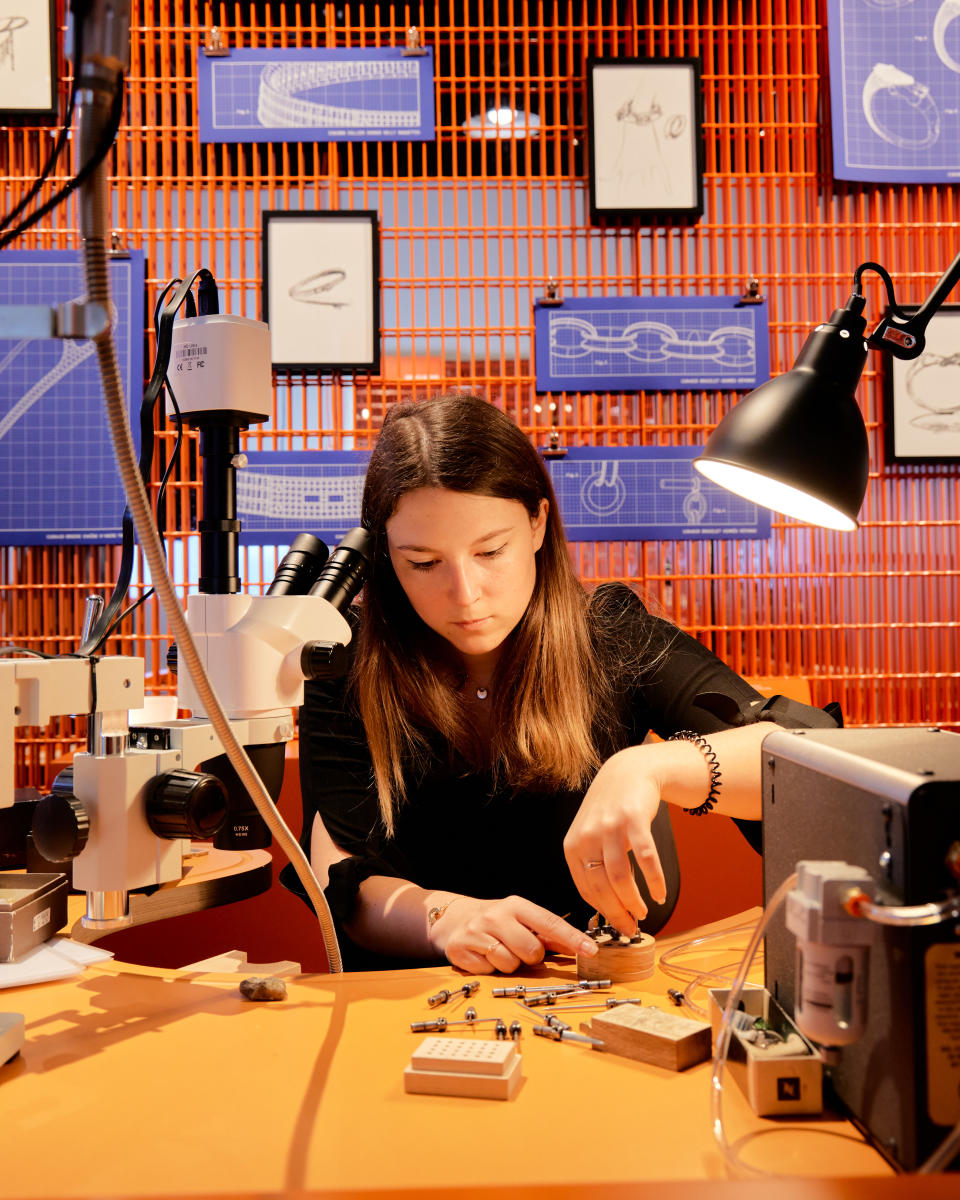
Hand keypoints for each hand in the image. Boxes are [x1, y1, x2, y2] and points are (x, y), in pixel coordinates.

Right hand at [429, 895, 598, 974]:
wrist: (454, 918)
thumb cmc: (498, 922)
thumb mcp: (522, 919)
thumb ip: (550, 934)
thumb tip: (582, 947)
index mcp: (516, 905)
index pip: (550, 923)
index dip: (572, 939)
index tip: (591, 951)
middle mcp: (496, 915)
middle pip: (531, 951)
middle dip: (530, 957)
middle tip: (519, 949)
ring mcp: (476, 932)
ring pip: (509, 964)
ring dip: (509, 965)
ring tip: (500, 952)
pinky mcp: (460, 950)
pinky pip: (488, 972)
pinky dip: (489, 969)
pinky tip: (484, 957)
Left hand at [563, 748, 667, 934]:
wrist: (628, 772)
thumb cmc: (610, 810)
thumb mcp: (591, 836)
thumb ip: (594, 865)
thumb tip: (606, 905)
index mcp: (573, 845)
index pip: (585, 889)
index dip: (602, 912)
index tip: (616, 926)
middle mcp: (588, 837)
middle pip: (601, 887)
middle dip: (617, 913)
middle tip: (631, 928)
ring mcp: (610, 827)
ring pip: (620, 877)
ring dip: (633, 901)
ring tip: (643, 913)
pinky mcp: (633, 819)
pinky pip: (645, 858)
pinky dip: (654, 880)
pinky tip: (659, 893)